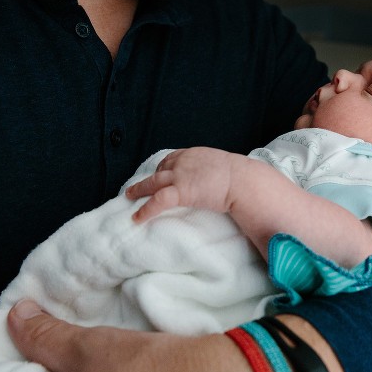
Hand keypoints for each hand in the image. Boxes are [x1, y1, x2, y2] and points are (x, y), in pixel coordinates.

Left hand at [126, 147, 247, 222]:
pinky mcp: (180, 191)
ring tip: (129, 196)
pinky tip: (137, 217)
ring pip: (152, 182)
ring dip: (139, 190)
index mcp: (194, 154)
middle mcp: (183, 161)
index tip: (158, 174)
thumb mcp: (223, 166)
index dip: (162, 168)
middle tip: (137, 186)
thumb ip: (213, 171)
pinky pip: (157, 201)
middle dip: (148, 178)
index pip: (171, 158)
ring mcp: (180, 175)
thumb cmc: (240, 176)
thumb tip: (215, 180)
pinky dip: (145, 209)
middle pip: (159, 169)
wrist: (242, 180)